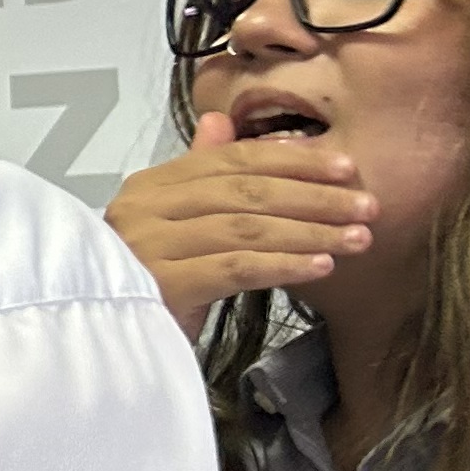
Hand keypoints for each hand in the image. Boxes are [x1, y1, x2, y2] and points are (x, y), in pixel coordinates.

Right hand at [102, 113, 375, 339]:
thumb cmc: (142, 287)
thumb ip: (197, 174)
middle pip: (244, 190)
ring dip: (310, 231)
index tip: (346, 169)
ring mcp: (148, 245)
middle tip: (367, 206)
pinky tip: (321, 266)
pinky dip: (284, 264)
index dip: (293, 161)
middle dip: (314, 196)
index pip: (231, 159)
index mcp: (150, 187)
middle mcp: (144, 208)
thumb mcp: (171, 227)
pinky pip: (235, 267)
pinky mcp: (161, 284)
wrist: (103, 349)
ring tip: (357, 239)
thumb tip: (220, 121)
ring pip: (245, 227)